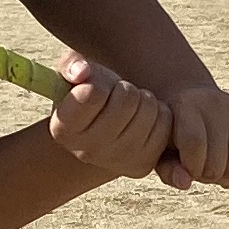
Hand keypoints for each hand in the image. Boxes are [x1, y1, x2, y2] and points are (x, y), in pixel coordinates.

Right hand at [44, 54, 171, 179]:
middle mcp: (87, 151)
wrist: (103, 133)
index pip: (92, 93)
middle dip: (124, 88)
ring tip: (129, 107)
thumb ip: (71, 65)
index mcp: (63, 130)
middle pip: (126, 99)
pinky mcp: (143, 164)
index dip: (98, 82)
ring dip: (142, 98)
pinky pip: (165, 122)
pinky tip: (142, 119)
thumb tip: (82, 71)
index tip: (95, 87)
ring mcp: (117, 161)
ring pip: (148, 108)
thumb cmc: (86, 96)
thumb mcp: (73, 76)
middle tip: (116, 96)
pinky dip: (158, 113)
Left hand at [157, 83, 228, 192]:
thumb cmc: (172, 132)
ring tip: (213, 171)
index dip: (191, 166)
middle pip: (217, 160)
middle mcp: (216, 104)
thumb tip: (185, 184)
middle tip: (199, 171)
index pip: (195, 143)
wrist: (193, 103)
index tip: (187, 168)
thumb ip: (168, 168)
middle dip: (206, 176)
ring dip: (224, 179)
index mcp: (187, 106)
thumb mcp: (162, 148)